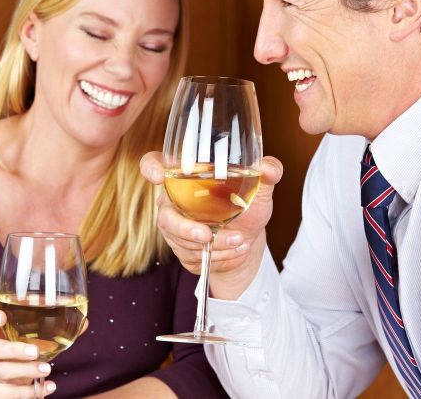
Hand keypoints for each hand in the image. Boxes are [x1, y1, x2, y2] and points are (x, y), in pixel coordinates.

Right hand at [0, 309, 55, 397]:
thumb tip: (79, 325)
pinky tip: (48, 387)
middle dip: (14, 350)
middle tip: (35, 351)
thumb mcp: (24, 341)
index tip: (2, 317)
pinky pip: (8, 394)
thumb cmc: (17, 356)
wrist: (3, 385)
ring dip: (25, 371)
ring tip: (46, 369)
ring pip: (0, 372)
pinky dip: (29, 392)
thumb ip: (45, 332)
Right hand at [140, 151, 282, 299]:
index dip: (151, 168)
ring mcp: (174, 226)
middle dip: (186, 228)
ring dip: (213, 244)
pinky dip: (216, 255)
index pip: (155, 164)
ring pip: (180, 239)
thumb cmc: (248, 208)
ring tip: (239, 241)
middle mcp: (174, 199)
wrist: (248, 242)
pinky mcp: (180, 248)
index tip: (158, 175)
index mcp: (186, 176)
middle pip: (165, 213)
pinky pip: (191, 255)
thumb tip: (268, 168)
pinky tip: (234, 250)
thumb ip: (267, 172)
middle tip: (208, 235)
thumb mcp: (260, 189)